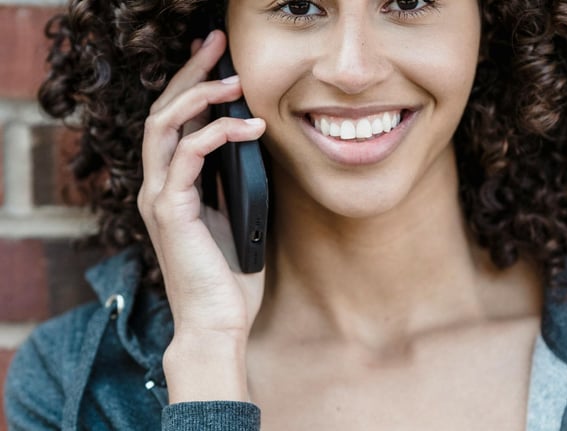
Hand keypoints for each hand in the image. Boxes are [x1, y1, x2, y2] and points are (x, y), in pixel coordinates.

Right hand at [137, 30, 265, 402]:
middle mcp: (160, 186)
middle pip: (163, 112)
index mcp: (175, 187)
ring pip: (165, 124)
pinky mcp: (171, 211)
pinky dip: (218, 133)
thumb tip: (257, 146)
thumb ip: (237, 183)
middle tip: (216, 44)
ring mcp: (160, 197)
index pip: (175, 123)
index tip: (218, 61)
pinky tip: (250, 126)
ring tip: (234, 79)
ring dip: (199, 94)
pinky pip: (188, 155)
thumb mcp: (239, 218)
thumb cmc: (231, 278)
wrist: (218, 324)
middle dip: (190, 73)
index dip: (193, 87)